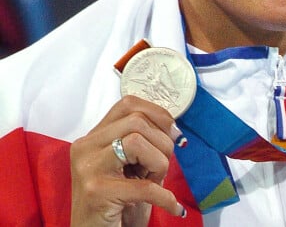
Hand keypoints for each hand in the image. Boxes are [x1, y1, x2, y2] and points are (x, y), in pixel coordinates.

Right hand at [70, 95, 185, 225]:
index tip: (174, 132)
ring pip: (137, 141)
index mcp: (93, 137)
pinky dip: (166, 197)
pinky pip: (144, 186)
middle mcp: (85, 148)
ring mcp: (88, 168)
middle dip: (162, 142)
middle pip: (137, 121)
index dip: (157, 113)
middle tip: (162, 166)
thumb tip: (173, 128)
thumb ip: (144, 141)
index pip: (128, 104)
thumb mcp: (130, 166)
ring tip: (157, 183)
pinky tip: (173, 207)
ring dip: (160, 163)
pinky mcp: (97, 192)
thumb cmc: (117, 204)